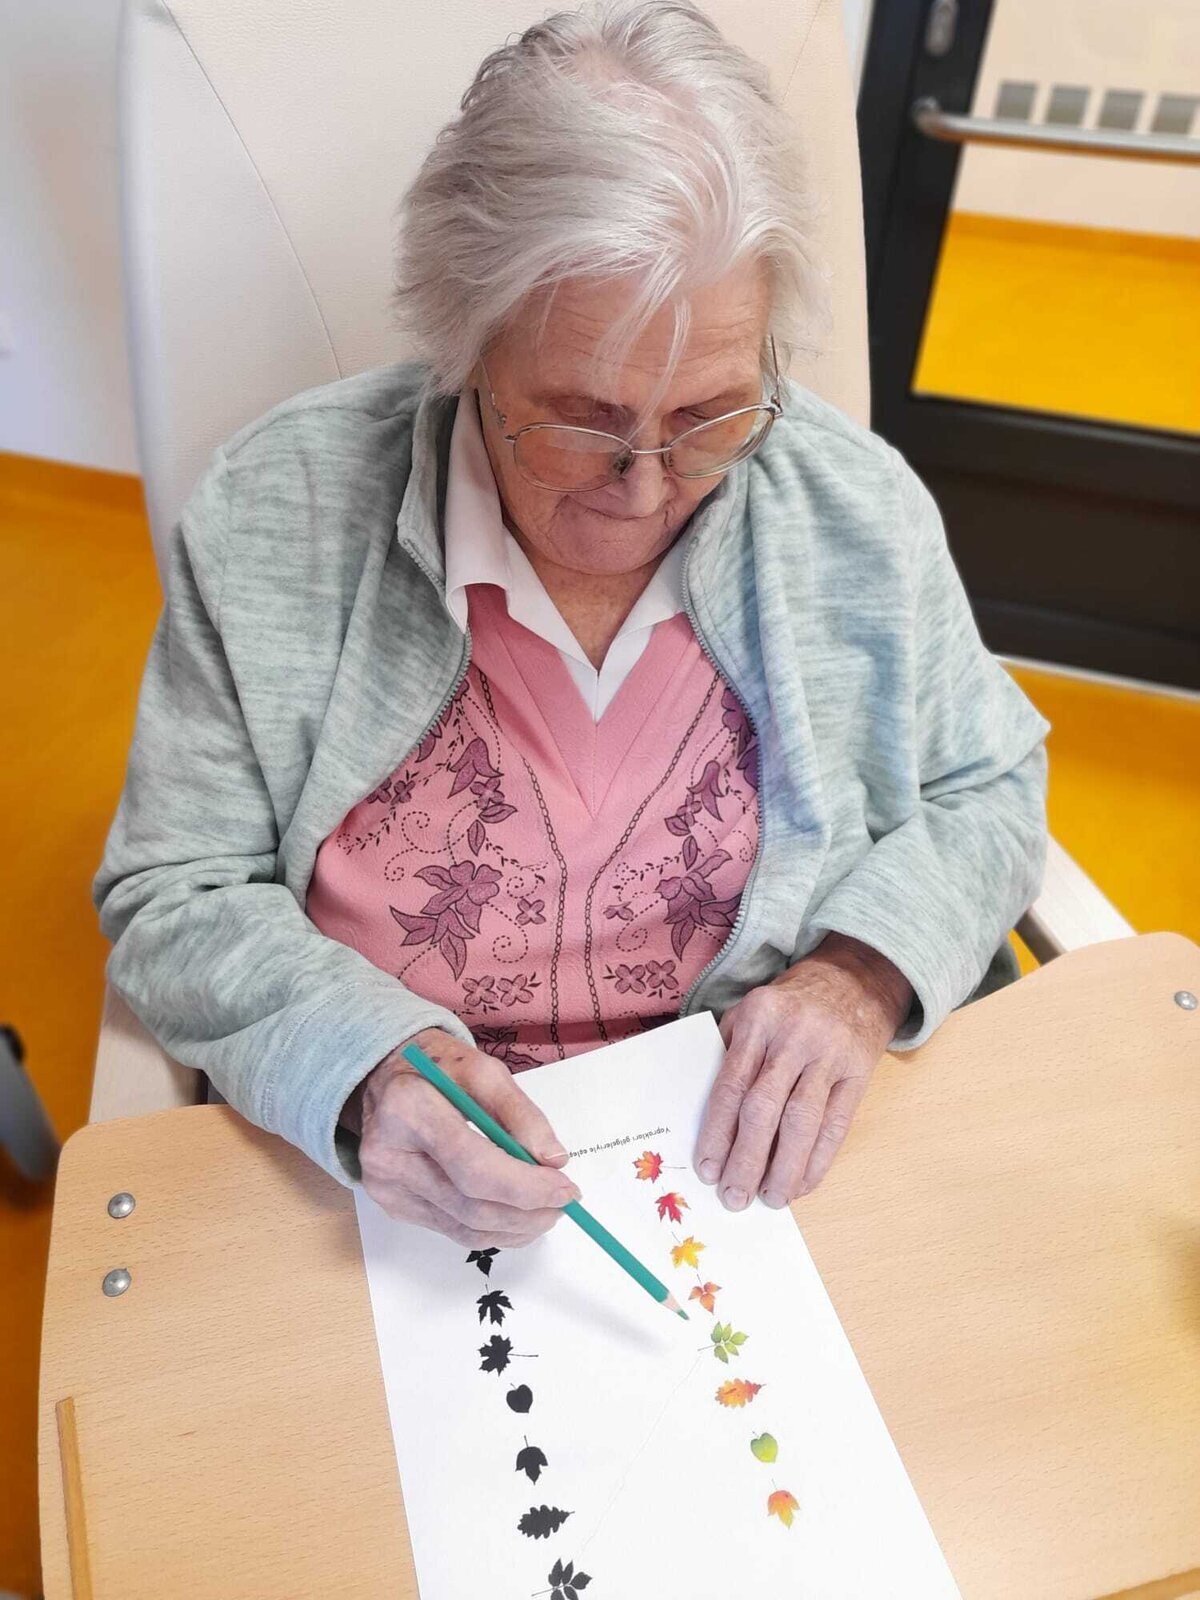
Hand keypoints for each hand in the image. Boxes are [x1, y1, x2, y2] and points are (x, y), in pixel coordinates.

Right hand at [340, 1028, 579, 1246]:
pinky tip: (517, 1216)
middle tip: (564, 1202)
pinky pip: (452, 1230)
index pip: (474, 1167)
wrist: (383, 1079)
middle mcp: (388, 1156)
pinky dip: (493, 1230)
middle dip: (528, 1211)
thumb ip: (520, 1113)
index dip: (526, 1187)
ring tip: (547, 1210)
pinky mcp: (393, 1207)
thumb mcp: (482, 1070)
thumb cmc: (437, 1069)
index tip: (566, 1188)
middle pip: (470, 1205)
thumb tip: (553, 1160)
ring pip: (464, 1228)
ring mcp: (387, 1188)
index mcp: (408, 1111)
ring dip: (516, 1227)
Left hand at [693, 935, 912, 1209]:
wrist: (855, 979)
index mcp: (759, 1017)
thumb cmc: (790, 1004)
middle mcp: (794, 1036)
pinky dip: (819, 1159)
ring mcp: (830, 1054)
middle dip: (747, 1159)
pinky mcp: (858, 1073)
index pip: (731, 1083)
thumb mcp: (751, 1011)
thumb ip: (729, 1053)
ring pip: (803, 1121)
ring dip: (784, 1168)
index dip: (718, 1132)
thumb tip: (707, 1120)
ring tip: (770, 1199)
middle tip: (734, 1197)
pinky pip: (837, 1124)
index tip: (707, 1169)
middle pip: (765, 1107)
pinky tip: (802, 1183)